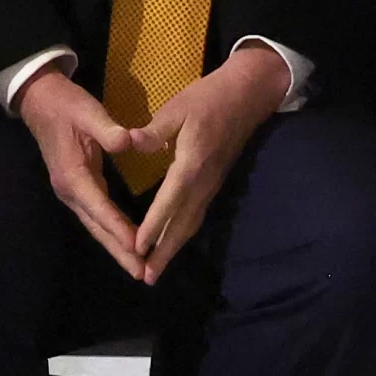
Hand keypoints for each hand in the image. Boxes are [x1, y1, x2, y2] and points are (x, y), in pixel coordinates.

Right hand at [17, 66, 147, 280]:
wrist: (41, 101)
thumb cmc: (67, 106)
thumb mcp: (89, 111)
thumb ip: (108, 129)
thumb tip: (128, 142)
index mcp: (74, 176)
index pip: (100, 208)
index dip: (119, 229)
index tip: (138, 248)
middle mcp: (70, 191)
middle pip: (97, 228)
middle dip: (119, 251)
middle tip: (141, 273)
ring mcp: (72, 193)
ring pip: (96, 226)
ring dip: (116, 247)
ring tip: (138, 266)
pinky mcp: (77, 189)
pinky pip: (96, 217)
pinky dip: (111, 232)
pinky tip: (126, 243)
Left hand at [128, 44, 290, 283]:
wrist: (246, 97)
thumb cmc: (208, 98)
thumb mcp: (178, 107)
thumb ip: (154, 130)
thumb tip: (129, 142)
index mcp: (191, 164)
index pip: (169, 201)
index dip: (153, 225)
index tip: (137, 247)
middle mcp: (203, 182)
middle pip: (182, 224)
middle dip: (164, 252)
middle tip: (146, 277)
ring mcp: (211, 185)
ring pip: (191, 224)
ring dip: (173, 249)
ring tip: (155, 271)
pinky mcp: (213, 184)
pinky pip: (197, 216)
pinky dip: (183, 234)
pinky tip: (172, 243)